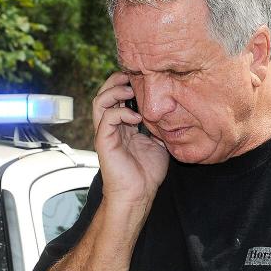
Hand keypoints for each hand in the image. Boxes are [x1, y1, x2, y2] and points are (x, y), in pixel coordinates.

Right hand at [92, 72, 168, 209]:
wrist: (138, 194)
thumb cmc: (147, 173)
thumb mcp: (159, 143)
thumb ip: (159, 127)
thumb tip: (171, 114)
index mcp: (122, 126)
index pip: (117, 97)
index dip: (125, 84)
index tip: (141, 78)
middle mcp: (111, 126)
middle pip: (104, 94)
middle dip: (116, 81)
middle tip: (131, 77)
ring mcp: (106, 133)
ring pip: (100, 101)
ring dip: (114, 92)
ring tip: (129, 91)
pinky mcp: (104, 141)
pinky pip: (108, 118)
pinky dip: (121, 113)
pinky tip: (137, 118)